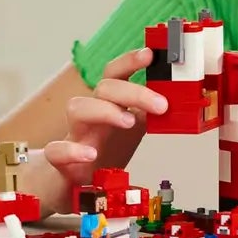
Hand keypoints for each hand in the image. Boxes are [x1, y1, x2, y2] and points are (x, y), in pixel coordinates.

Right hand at [42, 47, 165, 190]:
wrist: (76, 182)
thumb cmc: (106, 149)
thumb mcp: (133, 128)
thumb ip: (150, 113)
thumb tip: (180, 100)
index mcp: (110, 104)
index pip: (116, 74)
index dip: (130, 61)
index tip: (150, 54)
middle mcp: (91, 113)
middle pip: (103, 88)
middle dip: (132, 91)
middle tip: (161, 105)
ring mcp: (75, 134)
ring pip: (77, 108)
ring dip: (105, 111)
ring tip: (128, 122)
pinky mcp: (61, 160)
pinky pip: (57, 149)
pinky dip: (73, 151)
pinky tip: (90, 154)